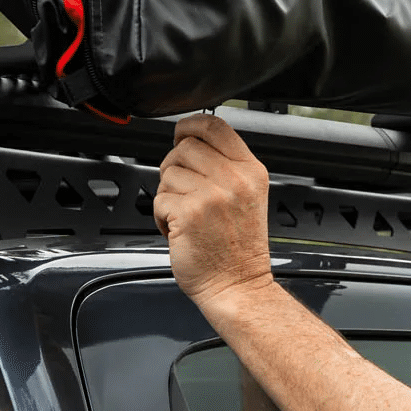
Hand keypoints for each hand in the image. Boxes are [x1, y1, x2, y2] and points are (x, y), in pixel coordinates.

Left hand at [154, 114, 273, 310]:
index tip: (181, 135)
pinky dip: (162, 217)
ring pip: (168, 173)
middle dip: (175, 168)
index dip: (190, 125)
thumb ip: (226, 167)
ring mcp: (212, 195)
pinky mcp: (189, 212)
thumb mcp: (247, 196)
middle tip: (184, 192)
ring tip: (187, 216)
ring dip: (168, 196)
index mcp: (251, 171)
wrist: (237, 285)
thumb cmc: (238, 249)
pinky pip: (158, 199)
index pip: (215, 126)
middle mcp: (234, 179)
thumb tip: (190, 143)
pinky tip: (180, 229)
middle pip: (185, 147)